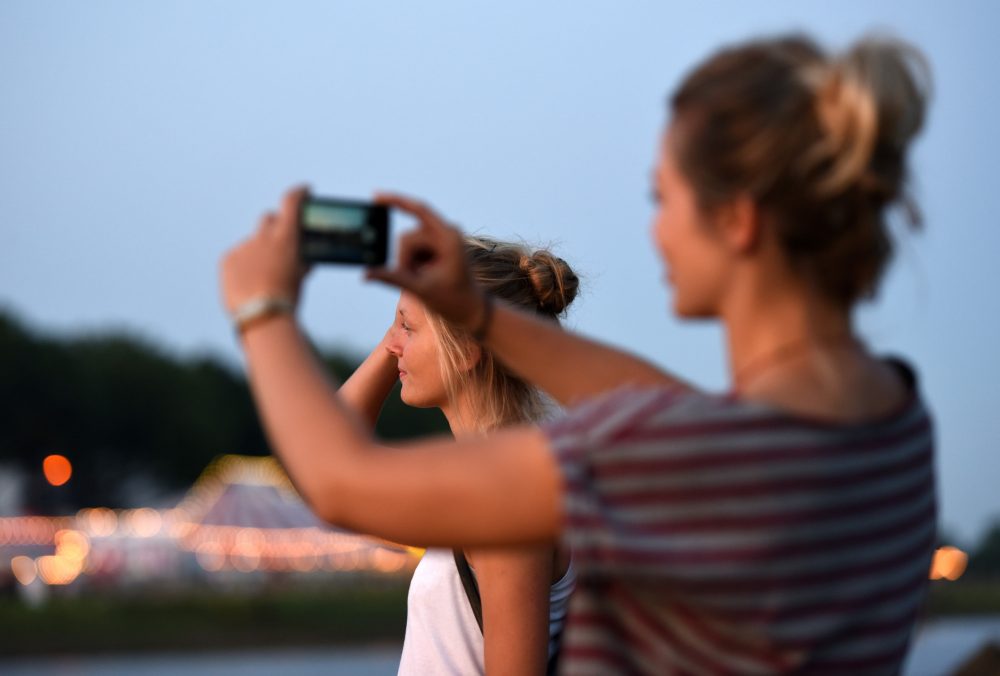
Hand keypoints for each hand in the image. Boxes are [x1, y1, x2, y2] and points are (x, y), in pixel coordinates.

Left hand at [220, 186, 310, 313]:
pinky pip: (238, 257)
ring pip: (252, 243)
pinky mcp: (228, 259)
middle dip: (275, 224)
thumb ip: (302, 262)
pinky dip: (244, 265)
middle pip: (268, 218)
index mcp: (286, 238)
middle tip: (280, 240)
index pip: (291, 202)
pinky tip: (250, 283)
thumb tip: (305, 259)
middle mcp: (263, 237)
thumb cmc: (287, 298)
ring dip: (259, 252)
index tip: (304, 190)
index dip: (299, 193)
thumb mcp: (301, 277)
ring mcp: (243, 247)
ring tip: (264, 277)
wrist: (262, 315)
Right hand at [366, 193, 484, 329]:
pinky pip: (411, 250)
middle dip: (405, 260)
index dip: (396, 201)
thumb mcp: (421, 289)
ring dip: (408, 264)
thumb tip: (367, 274)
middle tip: (418, 281)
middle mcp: (446, 232)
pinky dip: (412, 264)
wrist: (471, 310)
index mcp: (448, 237)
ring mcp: (440, 238)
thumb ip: (393, 279)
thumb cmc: (453, 300)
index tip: (375, 195)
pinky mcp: (435, 245)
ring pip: (406, 244)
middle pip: (407, 237)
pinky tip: (424, 275)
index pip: (419, 210)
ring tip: (425, 279)